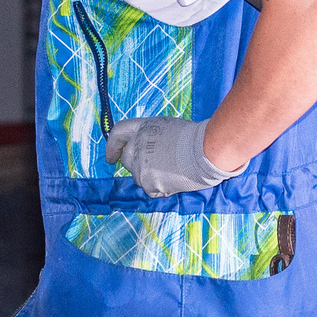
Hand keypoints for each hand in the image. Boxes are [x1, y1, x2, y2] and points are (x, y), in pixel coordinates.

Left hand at [105, 117, 237, 196]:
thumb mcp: (167, 127)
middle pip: (126, 159)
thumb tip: (147, 147)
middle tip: (154, 167)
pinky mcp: (148, 183)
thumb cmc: (194, 138)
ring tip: (173, 170)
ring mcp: (140, 166)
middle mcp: (136, 146)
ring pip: (138, 177)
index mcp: (142, 128)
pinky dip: (161, 188)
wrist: (205, 151)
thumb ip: (151, 136)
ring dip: (151, 177)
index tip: (110, 157)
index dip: (112, 146)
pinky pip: (150, 189)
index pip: (117, 134)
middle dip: (136, 165)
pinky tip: (175, 179)